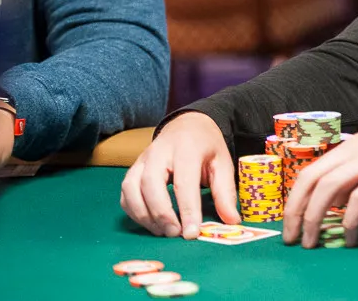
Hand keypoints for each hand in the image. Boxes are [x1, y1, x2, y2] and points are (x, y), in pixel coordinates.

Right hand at [120, 112, 238, 238]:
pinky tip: (151, 223)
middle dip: (161, 213)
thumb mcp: (223, 163)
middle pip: (151, 183)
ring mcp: (142, 160)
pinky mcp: (133, 169)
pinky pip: (126, 194)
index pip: (184, 181)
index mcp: (187, 148)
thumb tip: (231, 221)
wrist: (188, 124)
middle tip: (175, 234)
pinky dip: (134, 212)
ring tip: (164, 232)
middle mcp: (159, 152)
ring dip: (144, 215)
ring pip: (132, 189)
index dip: (187, 209)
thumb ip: (225, 192)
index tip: (192, 233)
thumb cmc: (206, 146)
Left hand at [283, 113, 357, 248]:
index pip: (308, 172)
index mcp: (347, 147)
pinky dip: (350, 219)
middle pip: (313, 180)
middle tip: (293, 238)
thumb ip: (352, 175)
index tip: (289, 223)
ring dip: (316, 217)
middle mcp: (354, 151)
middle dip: (296, 211)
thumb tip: (333, 202)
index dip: (293, 199)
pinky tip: (350, 235)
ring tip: (313, 241)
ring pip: (330, 187)